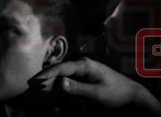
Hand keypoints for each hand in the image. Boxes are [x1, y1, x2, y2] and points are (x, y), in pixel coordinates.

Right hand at [30, 57, 160, 113]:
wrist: (132, 96)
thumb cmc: (117, 94)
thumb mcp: (98, 94)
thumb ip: (79, 89)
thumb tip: (59, 83)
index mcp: (85, 65)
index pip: (61, 68)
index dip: (46, 74)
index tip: (33, 81)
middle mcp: (81, 66)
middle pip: (57, 72)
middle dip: (43, 80)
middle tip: (29, 87)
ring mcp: (81, 72)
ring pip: (60, 78)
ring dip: (48, 85)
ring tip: (35, 91)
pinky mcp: (82, 80)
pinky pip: (66, 83)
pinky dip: (56, 89)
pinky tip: (48, 93)